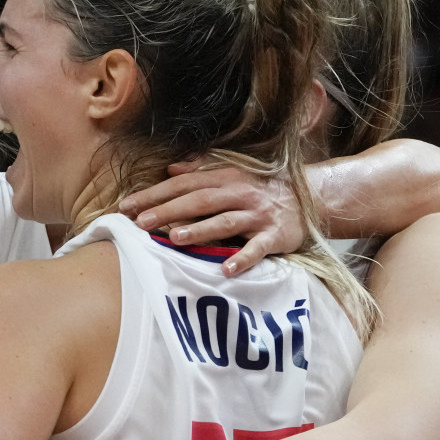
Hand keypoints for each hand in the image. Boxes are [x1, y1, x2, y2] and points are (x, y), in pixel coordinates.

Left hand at [118, 161, 304, 275]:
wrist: (312, 199)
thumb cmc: (263, 189)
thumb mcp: (233, 174)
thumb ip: (201, 170)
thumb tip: (170, 170)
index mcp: (226, 178)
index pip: (184, 184)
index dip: (156, 194)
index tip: (127, 206)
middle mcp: (239, 194)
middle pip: (199, 201)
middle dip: (168, 210)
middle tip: (140, 222)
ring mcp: (257, 215)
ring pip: (224, 222)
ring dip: (199, 230)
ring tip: (174, 238)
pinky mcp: (275, 236)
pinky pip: (257, 249)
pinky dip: (242, 258)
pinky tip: (225, 269)